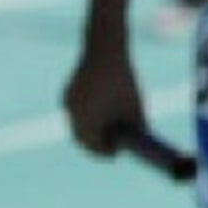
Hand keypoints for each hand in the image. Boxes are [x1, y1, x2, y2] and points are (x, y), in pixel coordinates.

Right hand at [64, 43, 146, 157]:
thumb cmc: (123, 80)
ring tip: (106, 129)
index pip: (94, 146)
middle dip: (96, 143)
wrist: (105, 51)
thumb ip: (137, 124)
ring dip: (90, 130)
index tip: (115, 155)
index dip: (104, 152)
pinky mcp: (66, 94)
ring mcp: (68, 105)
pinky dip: (86, 116)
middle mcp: (73, 115)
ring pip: (78, 125)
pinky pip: (76, 111)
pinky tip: (97, 111)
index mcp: (88, 121)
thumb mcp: (135, 104)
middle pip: (82, 138)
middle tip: (110, 146)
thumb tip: (140, 140)